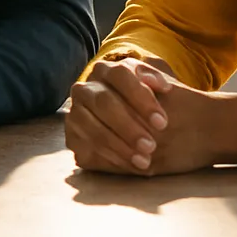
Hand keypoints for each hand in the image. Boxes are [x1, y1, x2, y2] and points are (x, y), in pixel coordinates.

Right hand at [66, 57, 172, 173]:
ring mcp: (75, 113)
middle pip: (104, 102)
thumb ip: (160, 83)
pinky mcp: (72, 137)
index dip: (141, 98)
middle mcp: (85, 89)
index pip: (120, 75)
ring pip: (93, 128)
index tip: (162, 122)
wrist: (131, 126)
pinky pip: (87, 148)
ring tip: (144, 161)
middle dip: (129, 126)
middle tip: (151, 146)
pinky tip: (130, 165)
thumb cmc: (145, 105)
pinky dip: (111, 158)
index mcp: (105, 70)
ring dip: (120, 146)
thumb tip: (164, 87)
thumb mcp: (155, 89)